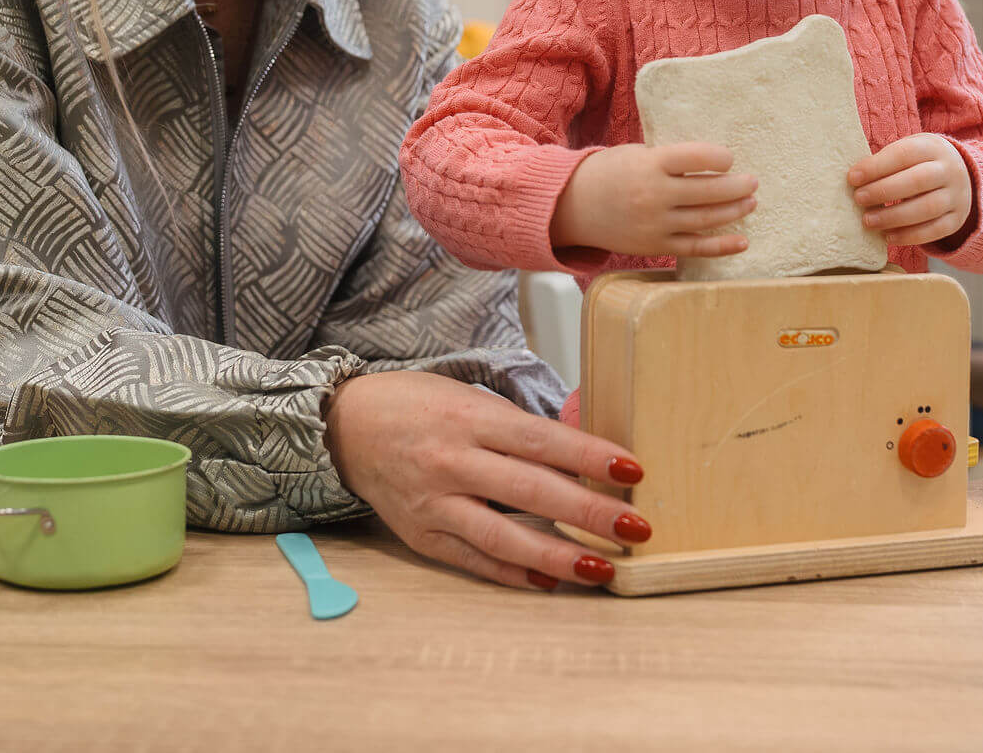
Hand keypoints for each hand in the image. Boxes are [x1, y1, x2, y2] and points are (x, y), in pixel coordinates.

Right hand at [324, 370, 650, 590]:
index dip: (589, 456)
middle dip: (587, 513)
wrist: (347, 426)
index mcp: (468, 418)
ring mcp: (433, 504)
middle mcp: (449, 462)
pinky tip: (551, 582)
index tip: (632, 470)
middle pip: (529, 490)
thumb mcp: (471, 399)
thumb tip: (588, 451)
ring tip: (601, 569)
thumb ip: (523, 428)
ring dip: (557, 557)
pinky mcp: (422, 537)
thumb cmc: (419, 407)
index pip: (540, 440)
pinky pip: (474, 561)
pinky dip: (514, 573)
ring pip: (502, 536)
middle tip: (635, 528)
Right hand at [548, 142, 756, 257]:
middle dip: (737, 186)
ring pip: (706, 218)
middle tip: (753, 181)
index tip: (729, 158)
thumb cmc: (608, 173)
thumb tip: (711, 163)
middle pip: (708, 190)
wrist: (571, 206)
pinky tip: (743, 241)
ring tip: (751, 203)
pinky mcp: (655, 245)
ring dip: (735, 211)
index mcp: (649, 164)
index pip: (696, 157)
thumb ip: (669, 160)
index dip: (720, 157)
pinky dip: (722, 246)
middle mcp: (653, 195)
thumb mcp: (635, 154)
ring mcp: (655, 224)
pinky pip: (695, 248)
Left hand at [848, 133, 972, 246]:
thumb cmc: (918, 162)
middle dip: (884, 191)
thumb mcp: (907, 151)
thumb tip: (853, 180)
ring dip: (894, 216)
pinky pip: (935, 230)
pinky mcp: (957, 219)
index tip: (852, 178)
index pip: (904, 154)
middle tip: (859, 199)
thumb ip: (885, 162)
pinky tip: (887, 236)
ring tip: (868, 221)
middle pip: (918, 181)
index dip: (877, 166)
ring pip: (927, 208)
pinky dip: (909, 236)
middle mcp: (949, 171)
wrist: (958, 173)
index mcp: (933, 147)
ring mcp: (957, 196)